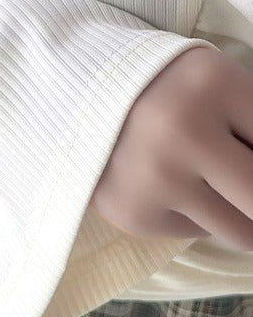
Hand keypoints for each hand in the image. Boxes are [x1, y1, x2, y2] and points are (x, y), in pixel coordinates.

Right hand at [89, 46, 252, 250]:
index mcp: (213, 85)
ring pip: (243, 232)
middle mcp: (180, 134)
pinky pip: (196, 232)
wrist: (81, 95)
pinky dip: (194, 212)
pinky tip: (165, 180)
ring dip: (235, 206)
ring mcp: (152, 180)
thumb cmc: (167, 88)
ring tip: (204, 172)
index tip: (247, 162)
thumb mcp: (223, 85)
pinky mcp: (133, 214)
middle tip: (239, 179)